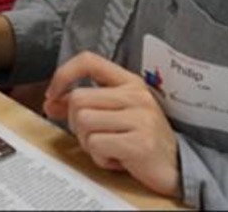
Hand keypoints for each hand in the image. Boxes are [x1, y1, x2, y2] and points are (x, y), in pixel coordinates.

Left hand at [44, 52, 180, 198]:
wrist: (178, 167)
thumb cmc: (140, 138)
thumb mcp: (114, 113)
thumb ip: (84, 105)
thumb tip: (50, 103)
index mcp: (129, 82)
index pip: (88, 60)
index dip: (63, 74)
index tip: (53, 94)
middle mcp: (135, 95)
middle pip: (78, 99)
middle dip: (75, 123)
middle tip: (94, 136)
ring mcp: (140, 118)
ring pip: (83, 122)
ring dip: (88, 142)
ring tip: (108, 147)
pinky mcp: (140, 143)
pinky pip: (96, 145)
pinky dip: (100, 158)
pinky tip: (117, 159)